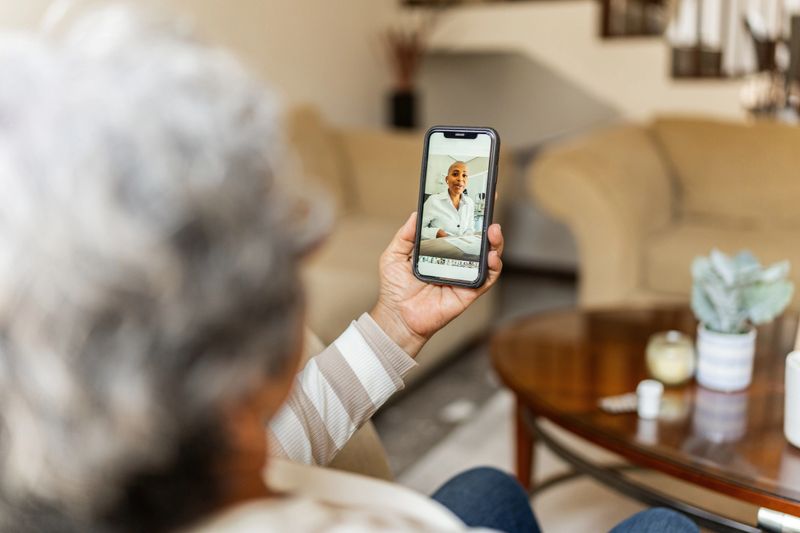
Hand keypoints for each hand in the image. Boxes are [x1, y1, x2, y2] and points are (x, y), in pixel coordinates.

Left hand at [370, 212, 503, 356]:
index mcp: (439, 250)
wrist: (397, 316)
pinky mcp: (469, 292)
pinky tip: (492, 256)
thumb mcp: (394, 254)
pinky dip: (494, 267)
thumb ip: (406, 234)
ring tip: (493, 230)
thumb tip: (417, 213)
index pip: (457, 228)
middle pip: (477, 239)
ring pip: (488, 256)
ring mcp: (464, 275)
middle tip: (489, 209)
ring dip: (495, 242)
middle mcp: (455, 260)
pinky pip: (487, 278)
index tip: (475, 196)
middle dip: (486, 223)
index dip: (467, 214)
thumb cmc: (395, 288)